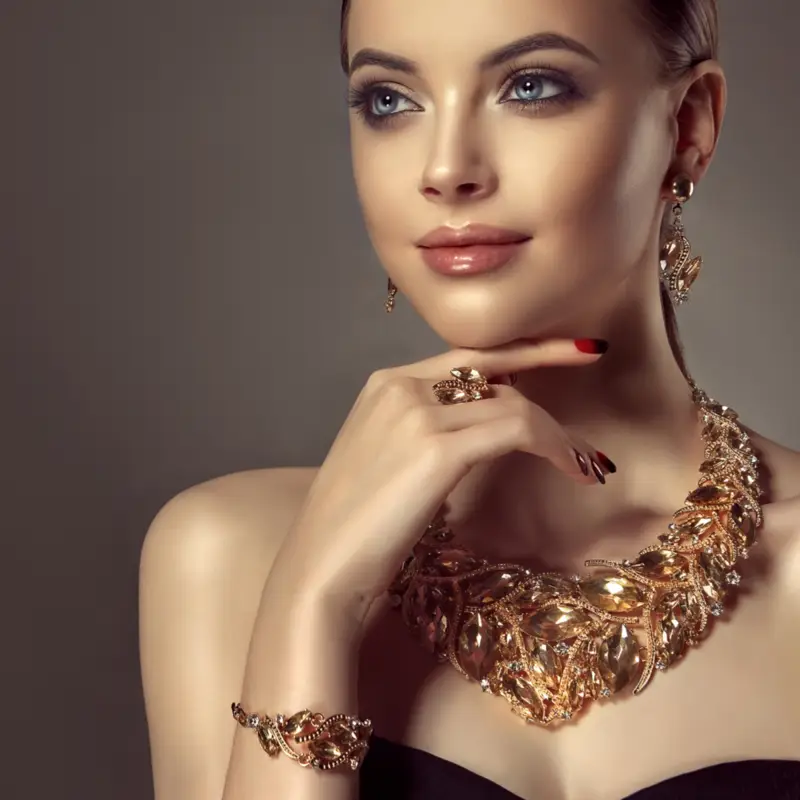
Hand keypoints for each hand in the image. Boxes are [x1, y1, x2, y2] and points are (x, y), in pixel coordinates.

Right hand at [273, 338, 612, 626]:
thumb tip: (485, 426)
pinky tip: (575, 468)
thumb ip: (426, 429)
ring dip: (557, 434)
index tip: (570, 349)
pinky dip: (556, 445)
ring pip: (514, 405)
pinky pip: (518, 429)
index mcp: (384, 384)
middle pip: (495, 375)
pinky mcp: (437, 448)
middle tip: (587, 384)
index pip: (467, 356)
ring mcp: (417, 413)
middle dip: (546, 379)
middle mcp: (400, 386)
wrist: (321, 569)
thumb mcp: (386, 460)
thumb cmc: (354, 528)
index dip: (524, 351)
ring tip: (583, 464)